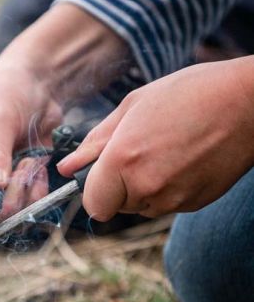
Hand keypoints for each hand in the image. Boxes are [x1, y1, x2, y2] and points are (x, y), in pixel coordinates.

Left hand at [58, 58, 253, 219]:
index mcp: (123, 160)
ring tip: (165, 150)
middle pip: (116, 206)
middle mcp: (146, 187)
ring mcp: (174, 199)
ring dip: (144, 187)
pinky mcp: (196, 203)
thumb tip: (66, 168)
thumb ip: (94, 143)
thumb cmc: (189, 94)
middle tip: (139, 150)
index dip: (94, 190)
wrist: (249, 102)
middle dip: (119, 185)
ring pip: (141, 206)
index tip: (102, 174)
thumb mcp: (133, 107)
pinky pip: (167, 204)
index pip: (93, 205)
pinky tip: (183, 159)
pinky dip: (168, 188)